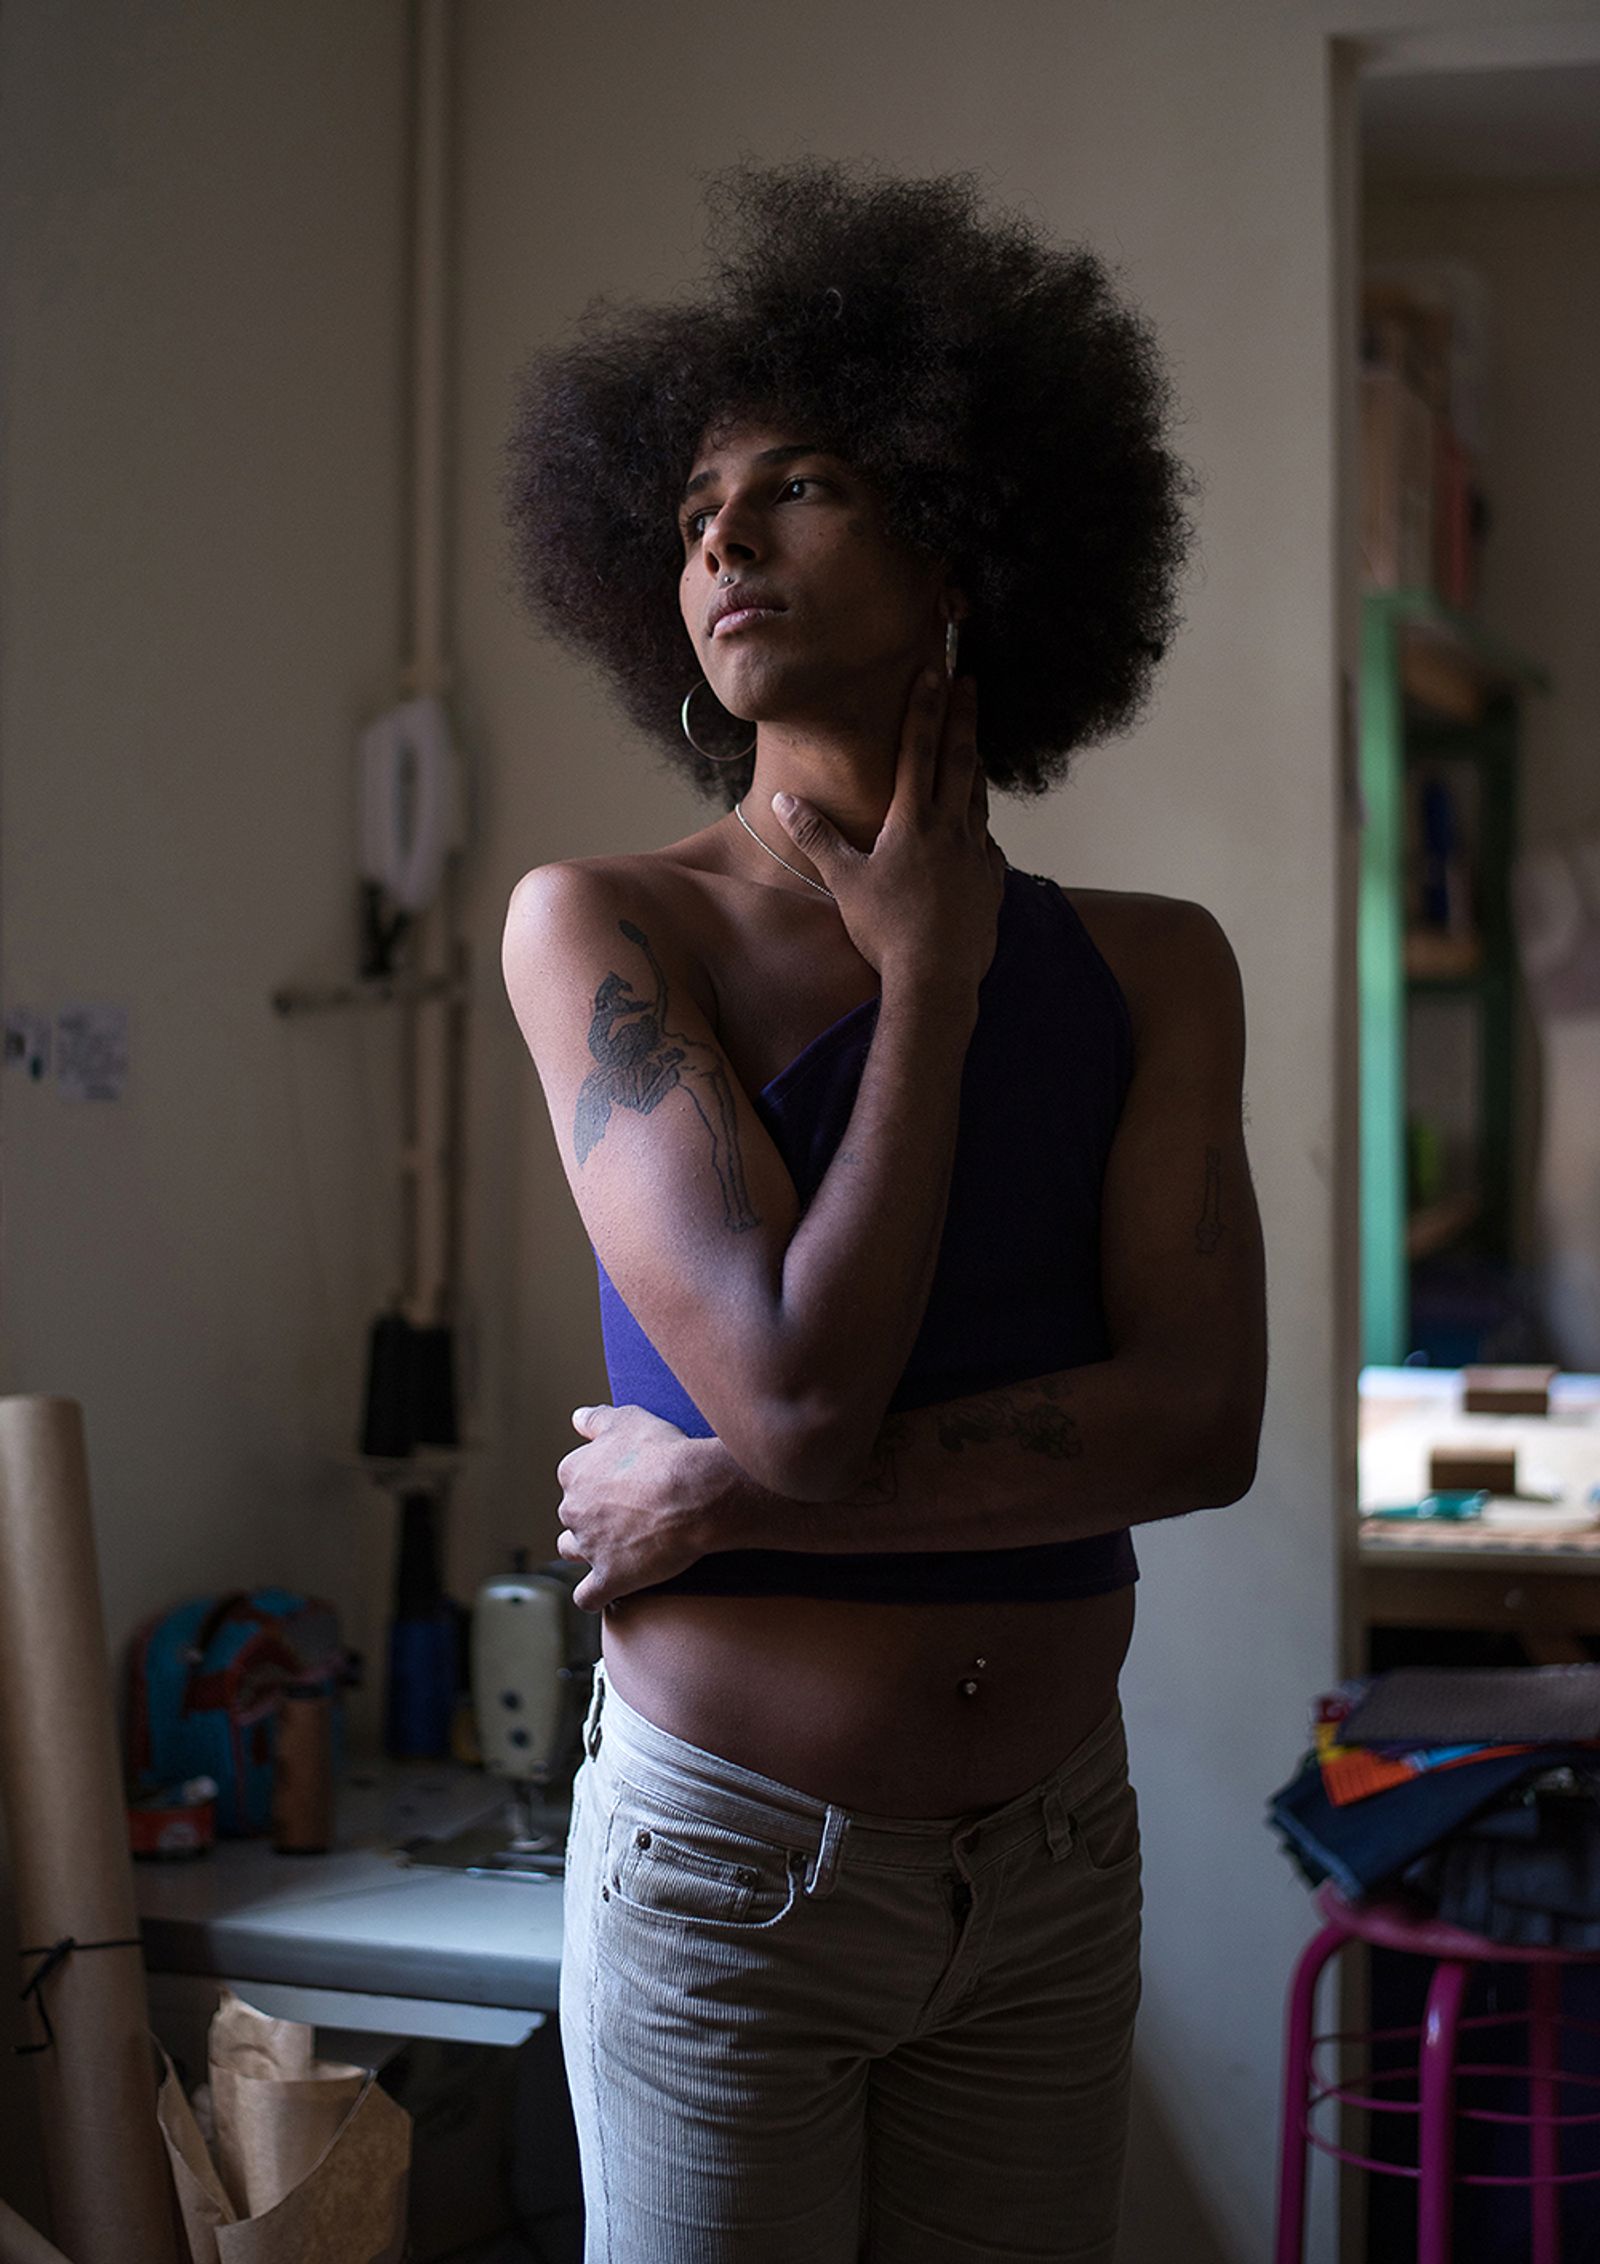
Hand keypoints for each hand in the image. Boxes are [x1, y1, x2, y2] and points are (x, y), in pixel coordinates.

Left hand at [555, 1403, 727, 1609]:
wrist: (692, 1492)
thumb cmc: (664, 1451)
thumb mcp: (629, 1419)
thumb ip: (596, 1419)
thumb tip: (576, 1418)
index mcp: (574, 1471)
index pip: (574, 1477)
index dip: (598, 1480)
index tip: (622, 1482)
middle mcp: (573, 1509)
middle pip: (573, 1514)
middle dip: (593, 1514)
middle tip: (629, 1512)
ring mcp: (589, 1546)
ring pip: (572, 1551)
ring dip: (586, 1550)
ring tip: (613, 1548)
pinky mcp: (609, 1577)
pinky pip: (587, 1596)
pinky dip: (594, 1596)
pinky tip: (607, 1592)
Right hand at [771, 669, 1003, 995]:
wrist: (936, 978)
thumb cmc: (885, 931)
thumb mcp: (844, 882)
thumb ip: (818, 836)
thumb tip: (785, 801)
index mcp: (913, 821)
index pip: (918, 750)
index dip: (924, 708)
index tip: (935, 671)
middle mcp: (951, 828)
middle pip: (960, 759)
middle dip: (963, 717)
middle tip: (971, 683)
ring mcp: (977, 854)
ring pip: (978, 797)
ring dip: (975, 766)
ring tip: (974, 747)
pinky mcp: (992, 881)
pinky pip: (987, 842)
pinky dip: (980, 824)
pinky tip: (976, 828)